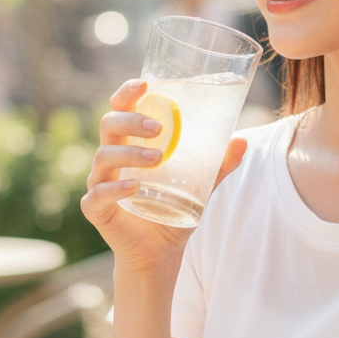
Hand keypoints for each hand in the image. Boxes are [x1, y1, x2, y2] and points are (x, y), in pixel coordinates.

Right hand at [80, 78, 246, 272]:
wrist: (161, 252)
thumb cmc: (174, 209)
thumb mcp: (202, 184)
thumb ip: (220, 164)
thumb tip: (242, 141)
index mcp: (131, 142)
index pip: (121, 108)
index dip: (127, 93)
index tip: (143, 85)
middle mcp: (112, 158)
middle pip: (109, 125)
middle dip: (131, 121)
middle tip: (159, 128)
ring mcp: (100, 182)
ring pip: (104, 157)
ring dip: (130, 153)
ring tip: (157, 159)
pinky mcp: (96, 209)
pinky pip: (96, 194)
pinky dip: (114, 189)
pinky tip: (134, 187)